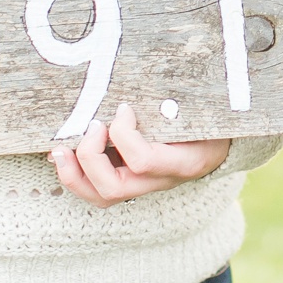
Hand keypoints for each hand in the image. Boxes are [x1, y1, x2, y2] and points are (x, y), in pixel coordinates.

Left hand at [50, 103, 230, 207]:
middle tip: (91, 126)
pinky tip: (63, 154)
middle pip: (113, 188)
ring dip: (74, 174)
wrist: (222, 145)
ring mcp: (145, 186)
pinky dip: (76, 175)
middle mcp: (161, 181)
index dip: (124, 134)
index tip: (124, 108)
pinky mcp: (131, 183)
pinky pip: (98, 190)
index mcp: (184, 161)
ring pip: (101, 197)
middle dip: (90, 158)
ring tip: (60, 150)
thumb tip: (137, 85)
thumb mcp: (202, 108)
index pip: (143, 161)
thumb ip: (176, 99)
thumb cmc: (211, 119)